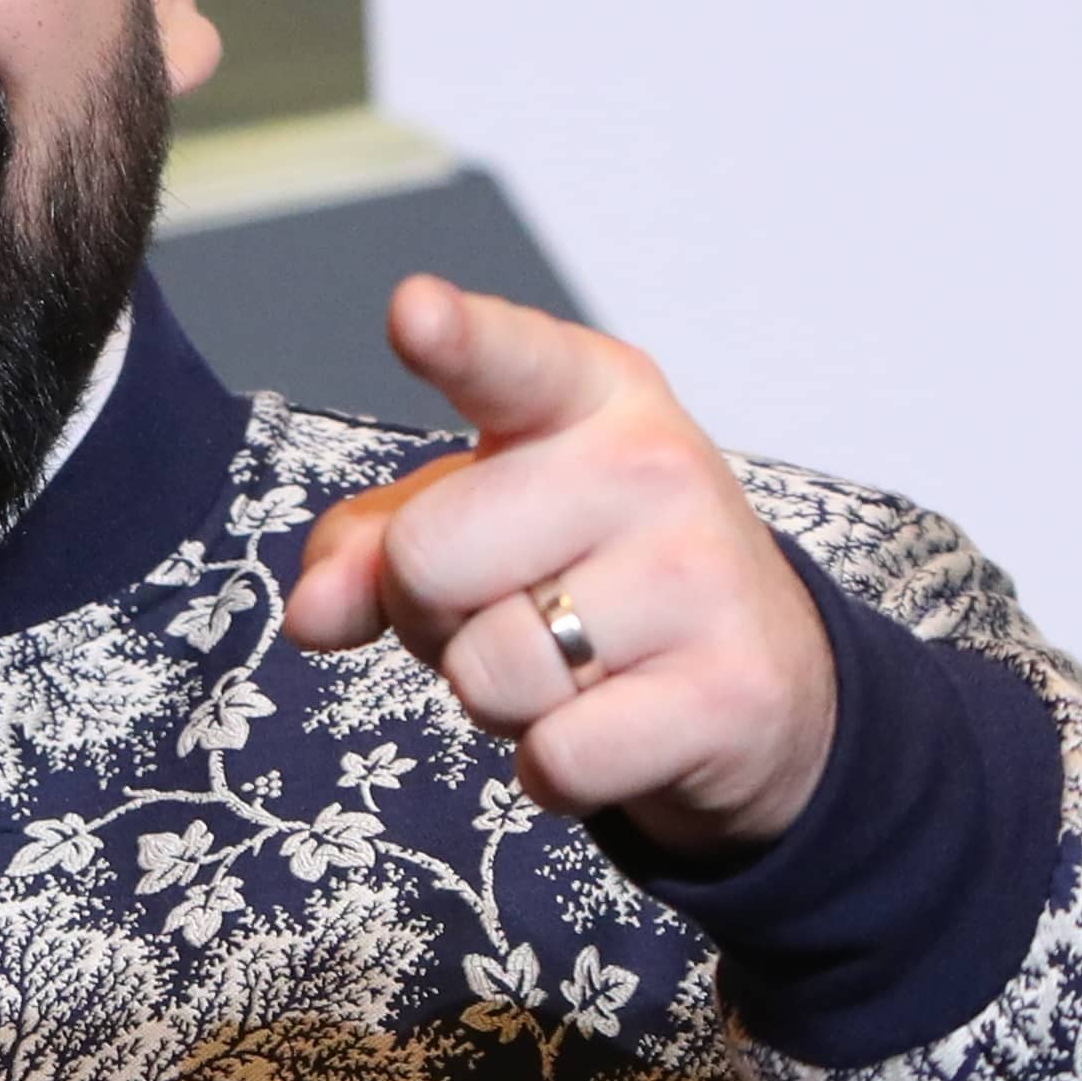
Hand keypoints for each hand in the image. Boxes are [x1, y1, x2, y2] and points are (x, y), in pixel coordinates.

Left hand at [287, 277, 836, 855]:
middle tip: (513, 608)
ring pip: (486, 671)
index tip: (414, 311)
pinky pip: (556, 757)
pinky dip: (553, 769)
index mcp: (583, 395)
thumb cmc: (589, 573)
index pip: (506, 359)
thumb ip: (369, 545)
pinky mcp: (731, 693)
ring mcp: (702, 577)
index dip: (453, 339)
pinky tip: (613, 729)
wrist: (769, 682)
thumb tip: (312, 612)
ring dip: (495, 699)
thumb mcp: (475, 524)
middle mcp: (652, 465)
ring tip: (571, 666)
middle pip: (426, 559)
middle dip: (432, 616)